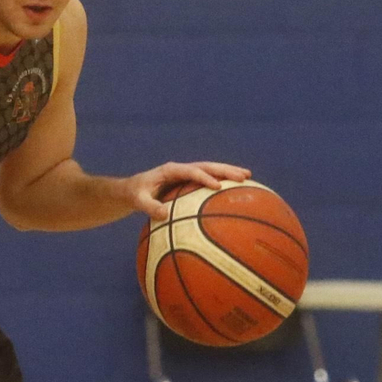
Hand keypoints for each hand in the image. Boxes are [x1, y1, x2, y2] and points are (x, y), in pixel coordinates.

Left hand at [124, 161, 251, 220]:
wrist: (133, 188)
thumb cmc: (136, 194)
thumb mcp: (138, 200)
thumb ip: (149, 206)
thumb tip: (164, 215)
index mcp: (171, 170)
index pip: (191, 171)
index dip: (204, 178)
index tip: (217, 186)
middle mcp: (182, 168)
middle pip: (207, 166)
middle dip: (225, 170)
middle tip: (243, 176)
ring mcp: (187, 173)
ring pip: (212, 169)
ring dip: (229, 171)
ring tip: (248, 176)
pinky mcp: (190, 180)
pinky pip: (209, 178)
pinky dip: (223, 181)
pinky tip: (237, 188)